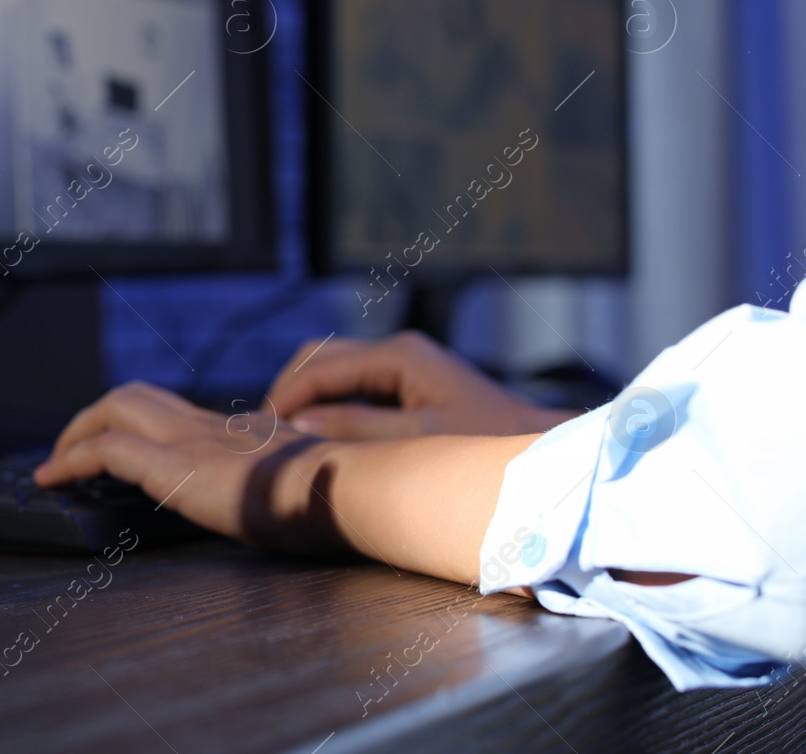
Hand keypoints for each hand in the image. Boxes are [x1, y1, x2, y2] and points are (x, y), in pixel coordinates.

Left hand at [33, 381, 347, 552]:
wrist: (349, 488)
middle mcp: (212, 427)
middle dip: (97, 416)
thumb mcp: (316, 482)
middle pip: (139, 396)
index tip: (128, 450)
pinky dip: (72, 459)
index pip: (180, 415)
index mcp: (244, 433)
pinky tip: (54, 478)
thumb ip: (295, 480)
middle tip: (72, 450)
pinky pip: (106, 450)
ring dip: (76, 431)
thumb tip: (302, 494)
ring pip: (115, 408)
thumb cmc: (345, 496)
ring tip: (54, 465)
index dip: (145, 425)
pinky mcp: (175, 466)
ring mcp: (192, 441)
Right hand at [266, 331, 570, 438]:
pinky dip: (330, 405)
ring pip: (335, 370)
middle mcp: (399, 352)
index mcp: (399, 356)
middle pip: (320, 359)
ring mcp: (407, 366)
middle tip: (265, 435)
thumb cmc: (491, 448)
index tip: (257, 433)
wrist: (548, 453)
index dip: (283, 399)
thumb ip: (355, 430)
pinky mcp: (414, 385)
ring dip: (307, 399)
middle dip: (288, 392)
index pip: (319, 368)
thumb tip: (298, 423)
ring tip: (285, 438)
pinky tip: (320, 435)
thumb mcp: (417, 441)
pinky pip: (355, 387)